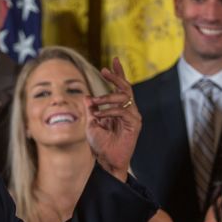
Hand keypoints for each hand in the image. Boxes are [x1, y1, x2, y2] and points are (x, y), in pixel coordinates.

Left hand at [86, 57, 140, 181]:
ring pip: (123, 97)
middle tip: (104, 70)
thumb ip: (90, 109)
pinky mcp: (135, 124)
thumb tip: (86, 96)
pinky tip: (100, 116)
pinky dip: (109, 111)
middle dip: (115, 77)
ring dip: (107, 97)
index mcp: (118, 109)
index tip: (114, 60)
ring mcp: (133, 116)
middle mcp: (127, 110)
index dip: (118, 73)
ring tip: (95, 102)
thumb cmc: (99, 145)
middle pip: (125, 87)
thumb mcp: (90, 123)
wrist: (106, 161)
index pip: (120, 87)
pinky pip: (122, 111)